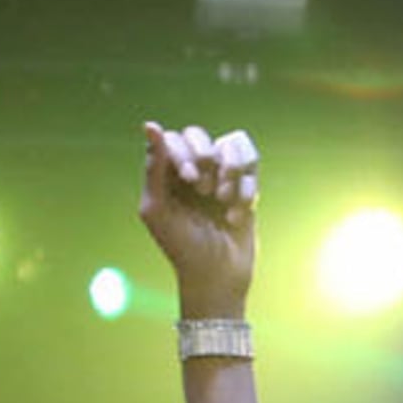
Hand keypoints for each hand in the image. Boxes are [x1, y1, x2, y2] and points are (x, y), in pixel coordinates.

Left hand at [141, 122, 258, 315]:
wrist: (217, 278)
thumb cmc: (181, 248)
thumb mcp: (156, 209)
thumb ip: (153, 168)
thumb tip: (150, 124)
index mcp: (166, 173)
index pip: (173, 138)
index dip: (183, 152)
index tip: (189, 179)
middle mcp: (193, 169)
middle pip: (198, 134)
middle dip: (205, 158)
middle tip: (204, 190)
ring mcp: (220, 176)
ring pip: (230, 144)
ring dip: (230, 171)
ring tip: (224, 201)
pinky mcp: (246, 186)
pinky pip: (252, 162)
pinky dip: (246, 186)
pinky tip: (236, 214)